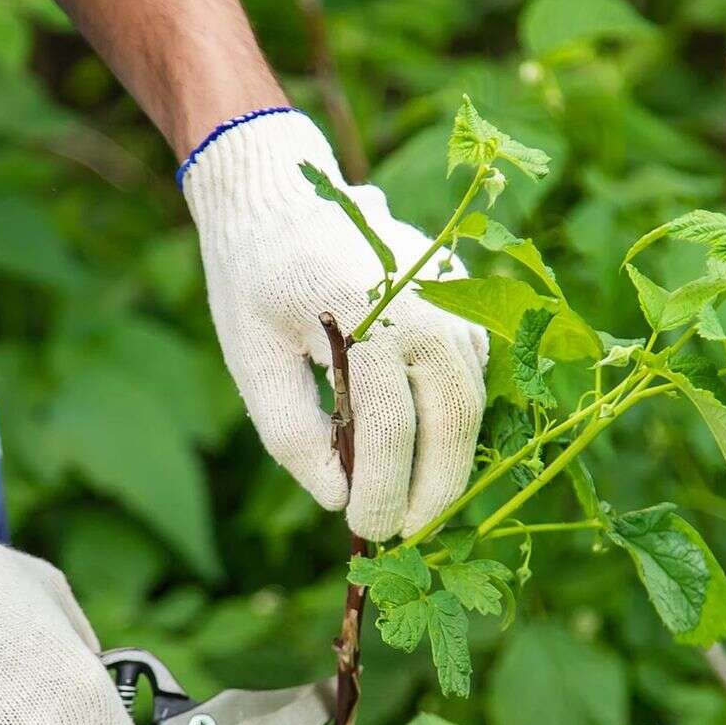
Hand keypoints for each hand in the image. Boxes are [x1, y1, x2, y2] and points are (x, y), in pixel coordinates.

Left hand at [183, 110, 488, 540]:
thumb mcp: (252, 361)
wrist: (280, 192)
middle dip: (435, 488)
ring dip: (452, 457)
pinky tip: (425, 444)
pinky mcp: (461, 291)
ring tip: (418, 501)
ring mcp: (450, 290)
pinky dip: (456, 414)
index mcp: (362, 309)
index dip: (381, 491)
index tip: (365, 531)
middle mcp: (422, 298)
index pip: (388, 427)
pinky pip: (474, 368)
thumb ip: (293, 434)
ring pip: (472, 396)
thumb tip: (340, 498)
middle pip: (452, 416)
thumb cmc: (255, 280)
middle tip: (408, 533)